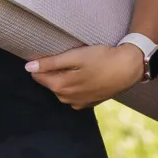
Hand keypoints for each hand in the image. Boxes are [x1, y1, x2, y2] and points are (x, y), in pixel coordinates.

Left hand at [26, 42, 146, 109]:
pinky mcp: (89, 103)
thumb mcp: (75, 56)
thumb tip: (29, 67)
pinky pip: (74, 94)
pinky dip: (75, 85)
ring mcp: (78, 103)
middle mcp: (67, 99)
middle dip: (53, 71)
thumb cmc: (101, 59)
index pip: (38, 76)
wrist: (128, 69)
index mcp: (60, 87)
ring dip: (64, 78)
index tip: (50, 54)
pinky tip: (85, 75)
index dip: (41, 64)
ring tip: (77, 65)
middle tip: (67, 57)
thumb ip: (51, 63)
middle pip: (50, 82)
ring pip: (62, 89)